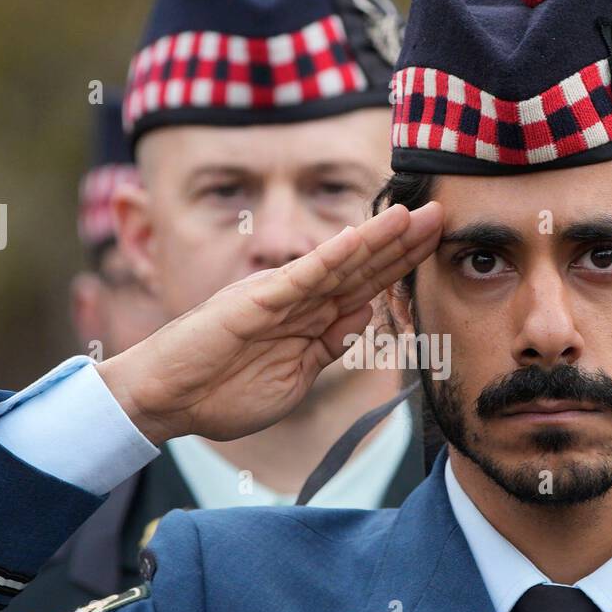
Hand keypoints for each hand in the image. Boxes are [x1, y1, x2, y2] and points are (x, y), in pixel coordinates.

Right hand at [97, 201, 442, 445]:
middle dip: (402, 243)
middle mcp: (299, 299)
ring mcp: (279, 297)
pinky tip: (359, 239)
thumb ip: (329, 345)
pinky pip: (301, 278)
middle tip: (442, 213)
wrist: (169, 398)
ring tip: (412, 217)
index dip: (400, 265)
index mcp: (309, 318)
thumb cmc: (224, 391)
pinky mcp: (256, 302)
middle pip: (361, 267)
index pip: (365, 286)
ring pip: (338, 264)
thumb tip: (364, 315)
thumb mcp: (294, 377)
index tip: (436, 244)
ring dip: (376, 240)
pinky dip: (330, 258)